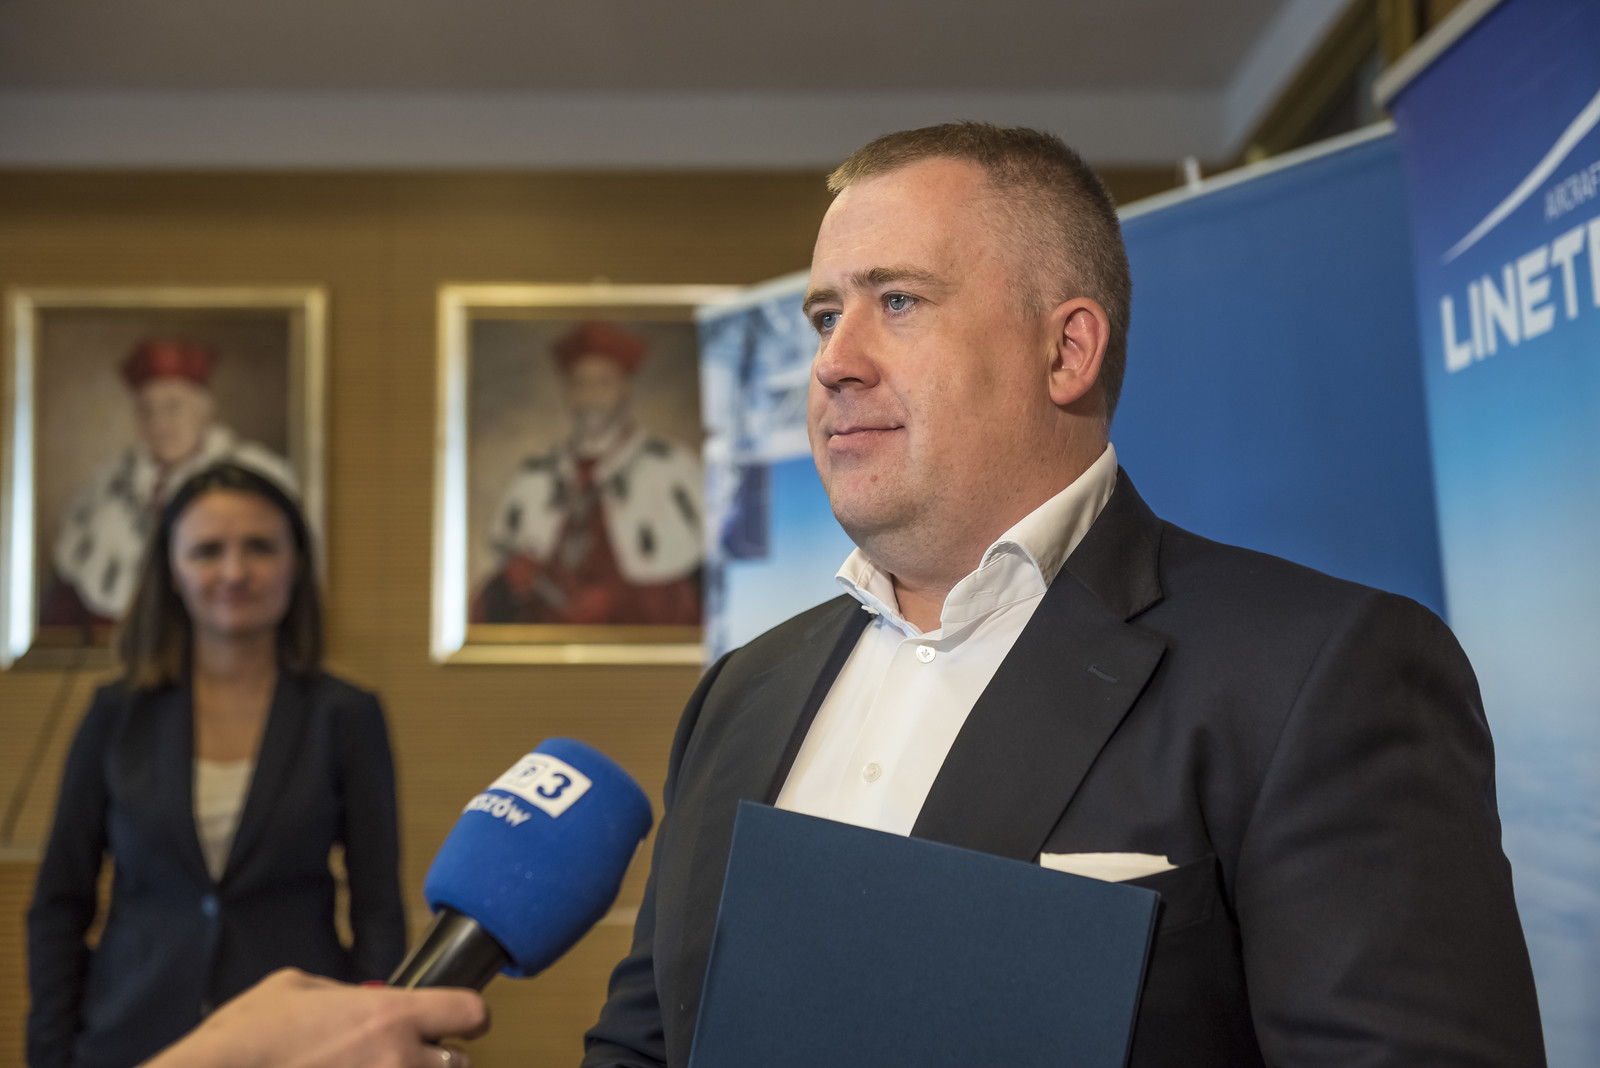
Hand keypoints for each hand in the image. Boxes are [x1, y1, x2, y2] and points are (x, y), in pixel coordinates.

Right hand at [142, 968, 489, 1067]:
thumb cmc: (246, 1037)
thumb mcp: (298, 988)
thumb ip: (345, 993)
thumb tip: (358, 1000)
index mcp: (389, 1015)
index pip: (471, 1012)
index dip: (468, 1016)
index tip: (458, 1021)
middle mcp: (397, 1060)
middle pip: (457, 1065)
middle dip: (435, 1060)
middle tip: (402, 1057)